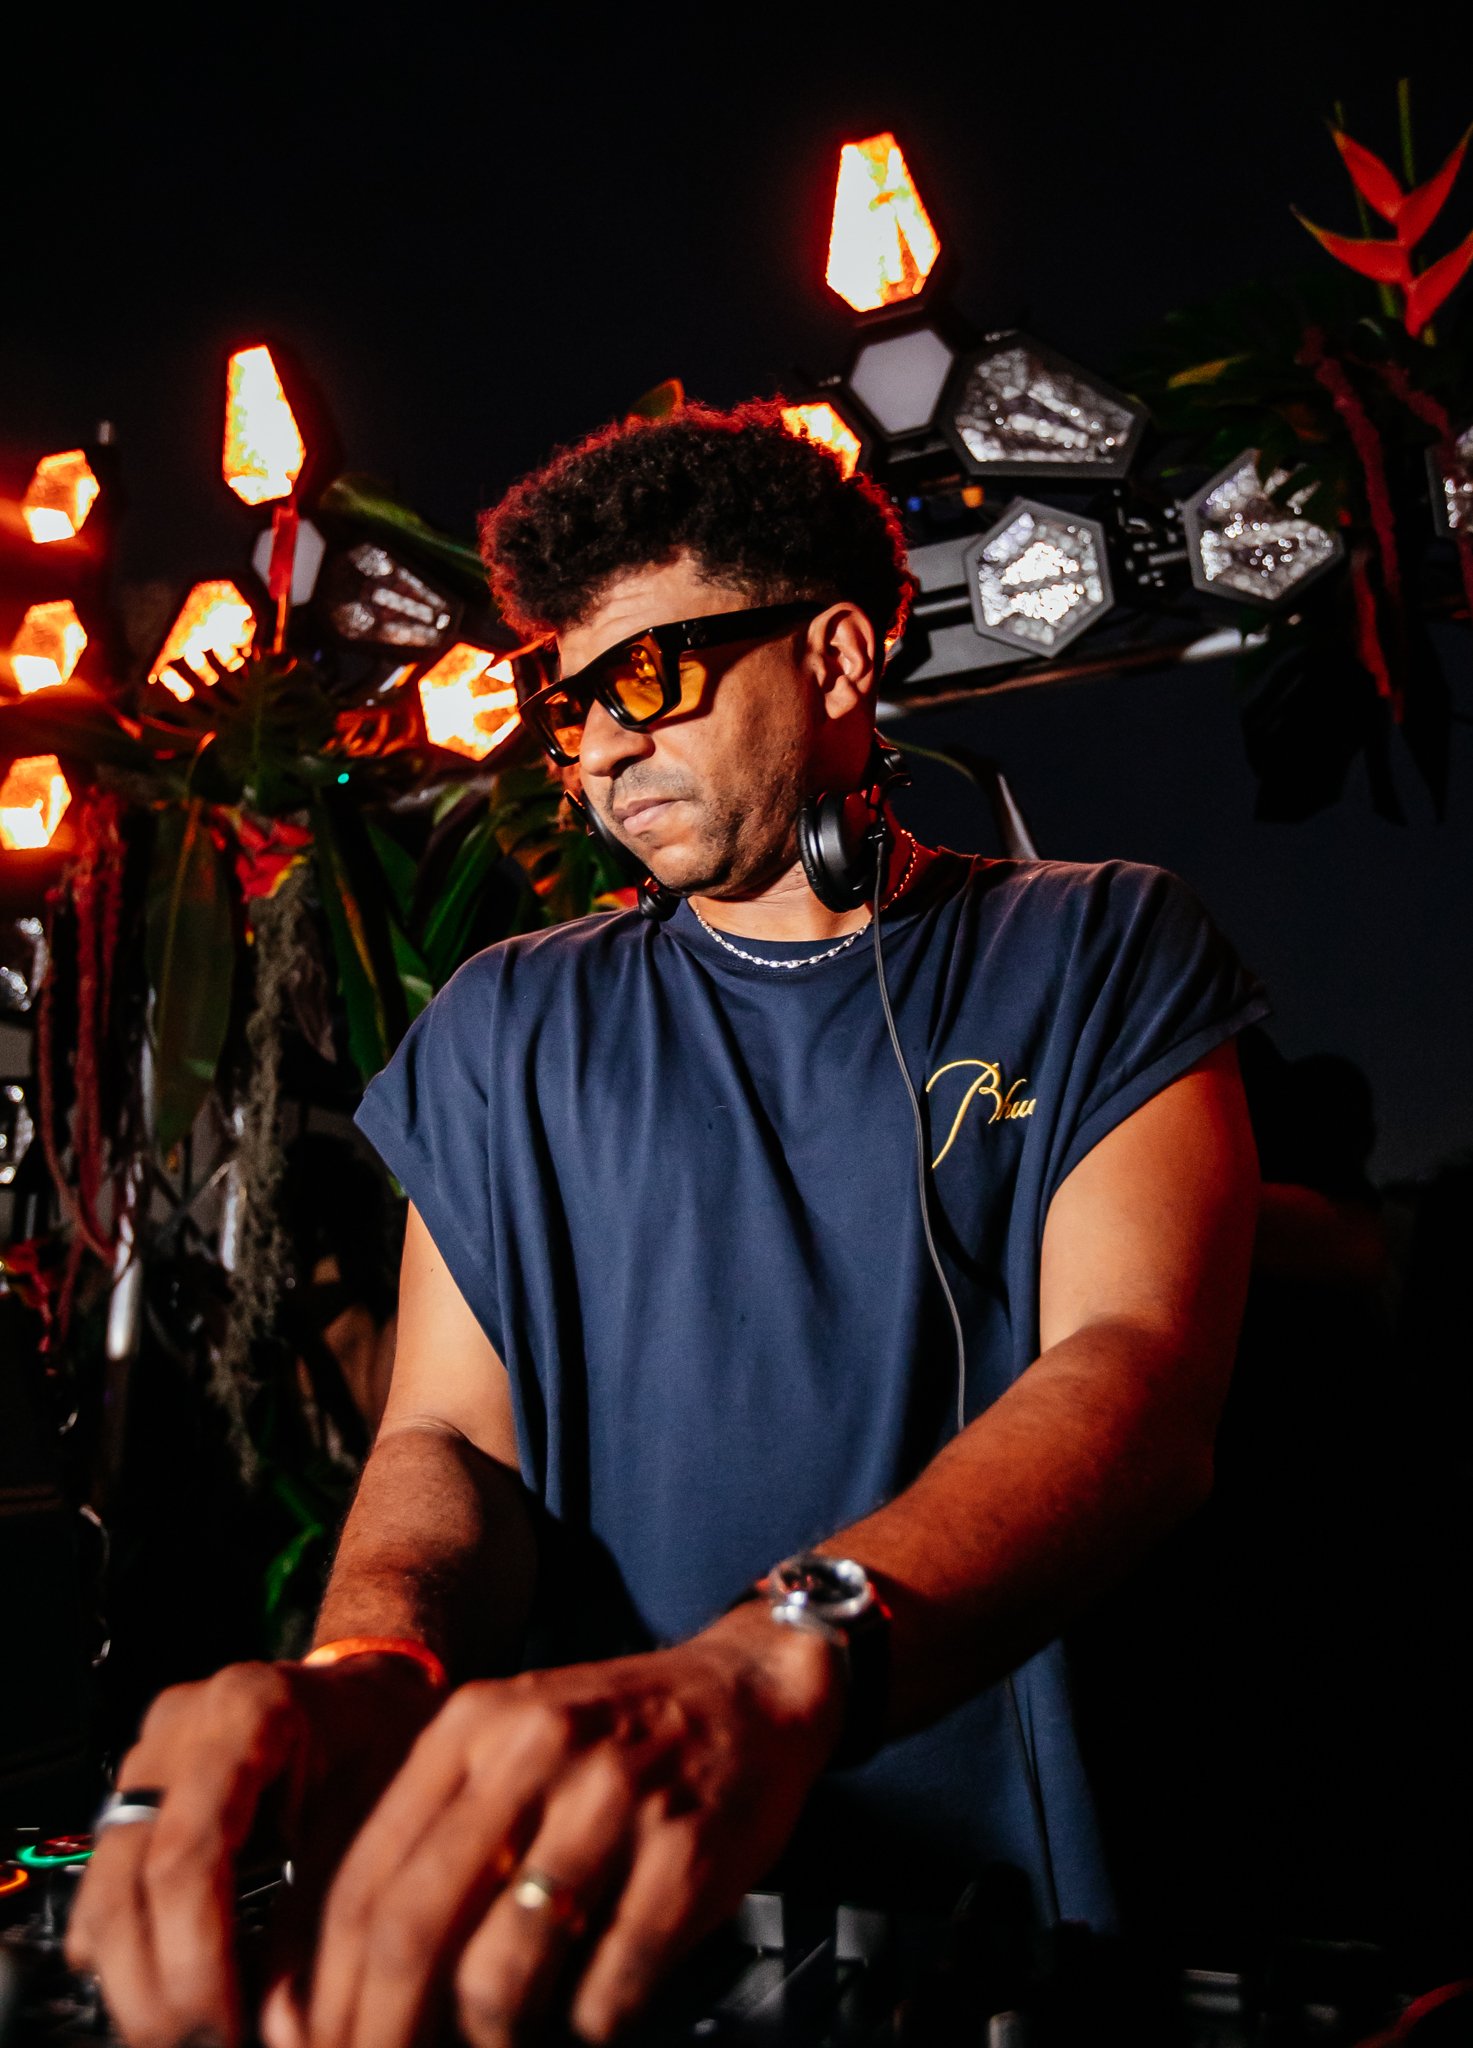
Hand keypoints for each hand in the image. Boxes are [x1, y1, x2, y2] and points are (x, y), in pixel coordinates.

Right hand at [65, 1655, 439, 2047]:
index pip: (187, 1854)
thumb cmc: (388, 1738)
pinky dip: (132, 1957)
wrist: (369, 1695)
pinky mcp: (134, 1803)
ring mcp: (146, 1762)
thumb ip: (333, 1905)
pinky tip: (180, 1995)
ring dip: (137, 1985)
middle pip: (126, 1883)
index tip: (226, 2031)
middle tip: (203, 2046)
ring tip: (193, 2035)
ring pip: (102, 1896)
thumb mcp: (386, 1805)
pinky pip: (106, 1896)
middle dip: (157, 1991)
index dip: (197, 1961)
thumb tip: (284, 2024)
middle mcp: (178, 1728)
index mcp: (245, 1710)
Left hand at [262, 1607, 841, 2047]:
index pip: (358, 1879)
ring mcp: (613, 1798)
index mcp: (470, 1725)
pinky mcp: (686, 1849)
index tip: (305, 2043)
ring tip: (498, 2045)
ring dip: (486, 2043)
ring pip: (500, 1974)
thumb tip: (332, 1978)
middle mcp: (533, 1750)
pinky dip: (590, 2025)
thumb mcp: (506, 1746)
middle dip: (379, 2034)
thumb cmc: (611, 1742)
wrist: (750, 1689)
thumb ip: (427, 1834)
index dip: (318, 1988)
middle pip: (412, 1931)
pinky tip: (593, 2012)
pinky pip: (607, 1988)